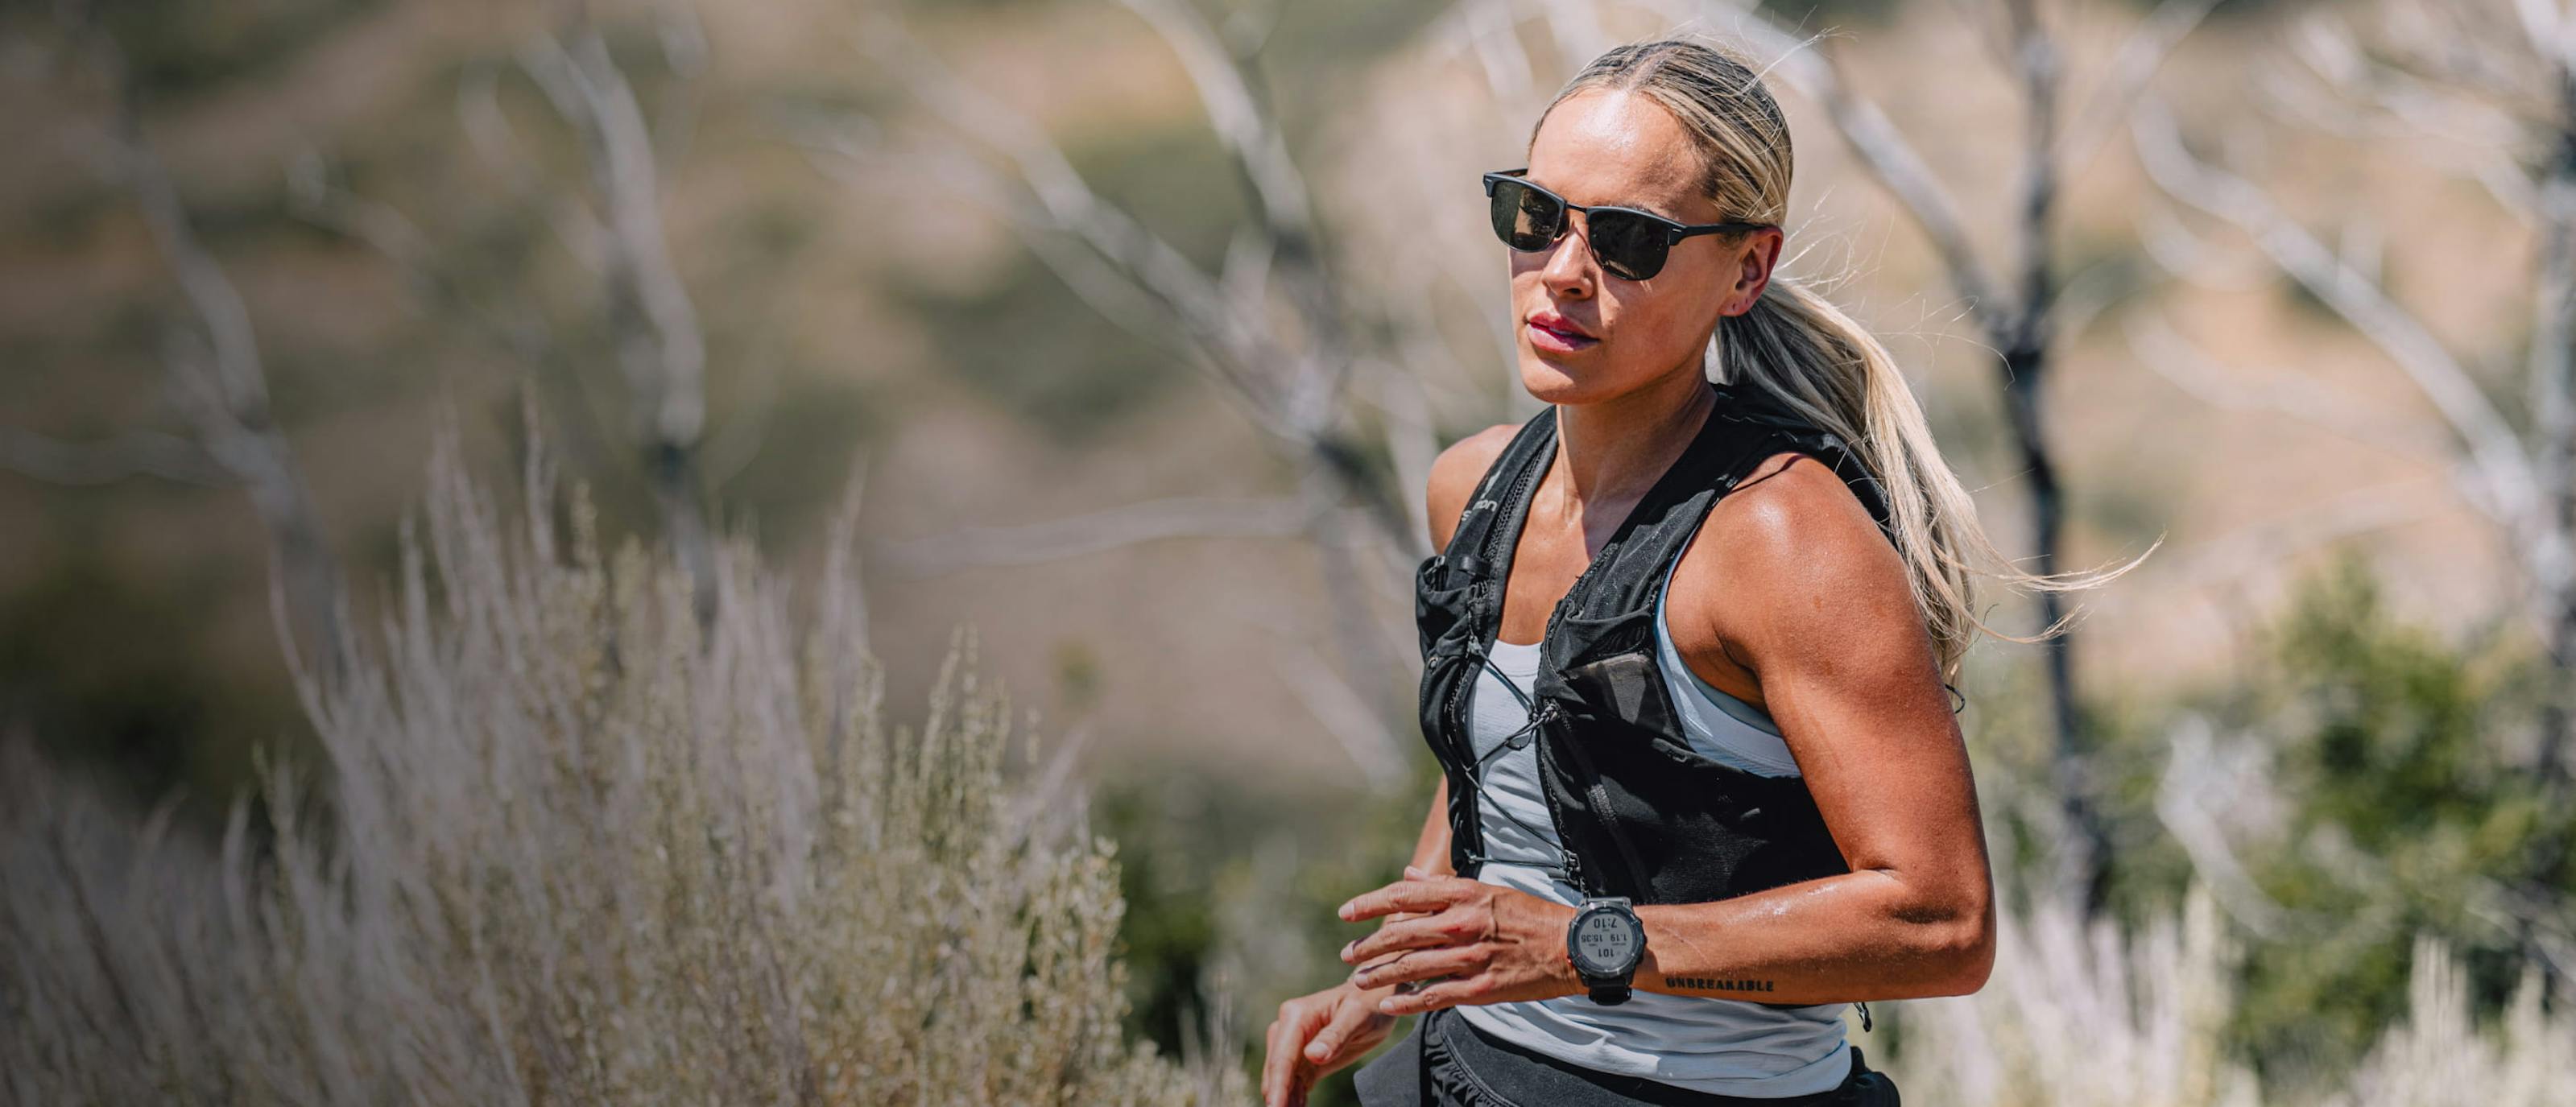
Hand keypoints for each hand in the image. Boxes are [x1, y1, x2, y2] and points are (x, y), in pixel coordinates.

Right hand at [1262, 980, 1397, 1106]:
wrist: (1374, 1000)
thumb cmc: (1368, 1002)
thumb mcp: (1358, 1016)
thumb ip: (1335, 1035)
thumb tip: (1313, 1056)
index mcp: (1296, 1016)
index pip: (1282, 1058)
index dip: (1277, 1086)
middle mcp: (1288, 1029)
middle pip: (1276, 1071)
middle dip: (1277, 1097)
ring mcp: (1294, 1045)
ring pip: (1282, 1080)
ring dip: (1285, 1101)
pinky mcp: (1304, 1060)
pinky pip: (1295, 1083)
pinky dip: (1295, 1099)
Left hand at [1336, 864, 1581, 1014]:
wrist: (1571, 946)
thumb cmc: (1529, 915)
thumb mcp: (1487, 889)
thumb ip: (1443, 886)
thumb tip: (1407, 875)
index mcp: (1463, 895)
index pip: (1403, 896)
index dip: (1369, 904)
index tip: (1346, 913)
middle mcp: (1462, 924)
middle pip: (1400, 933)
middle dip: (1368, 946)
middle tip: (1347, 954)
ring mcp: (1470, 958)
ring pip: (1411, 967)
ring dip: (1380, 975)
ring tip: (1360, 980)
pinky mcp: (1480, 988)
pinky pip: (1434, 996)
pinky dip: (1407, 1002)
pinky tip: (1390, 1004)